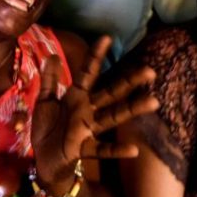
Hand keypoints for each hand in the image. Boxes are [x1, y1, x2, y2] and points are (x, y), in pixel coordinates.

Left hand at [30, 36, 158, 191]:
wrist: (43, 159)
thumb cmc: (47, 128)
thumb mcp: (45, 101)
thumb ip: (49, 81)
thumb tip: (52, 56)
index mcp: (76, 96)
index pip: (88, 72)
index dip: (96, 56)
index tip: (106, 37)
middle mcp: (87, 110)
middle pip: (111, 93)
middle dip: (129, 82)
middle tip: (149, 71)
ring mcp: (87, 129)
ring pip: (113, 116)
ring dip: (132, 109)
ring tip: (153, 102)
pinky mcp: (83, 148)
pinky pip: (101, 149)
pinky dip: (116, 150)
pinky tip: (133, 150)